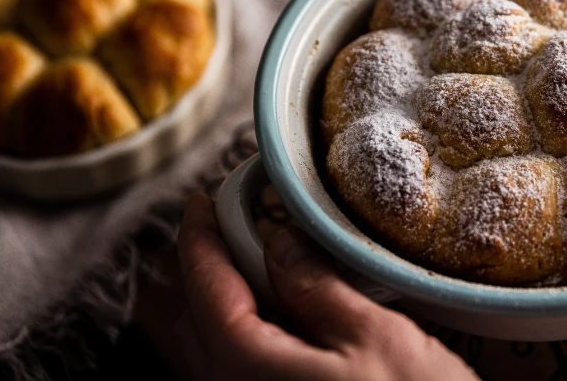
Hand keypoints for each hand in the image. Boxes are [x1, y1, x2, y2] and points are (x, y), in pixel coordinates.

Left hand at [176, 193, 478, 380]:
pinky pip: (232, 374)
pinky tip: (269, 326)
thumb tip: (280, 242)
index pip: (207, 287)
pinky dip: (236, 338)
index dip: (200, 238)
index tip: (200, 203)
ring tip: (239, 270)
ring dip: (215, 304)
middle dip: (198, 269)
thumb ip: (317, 287)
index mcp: (247, 366)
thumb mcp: (374, 337)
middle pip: (191, 321)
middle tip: (218, 226)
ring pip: (206, 352)